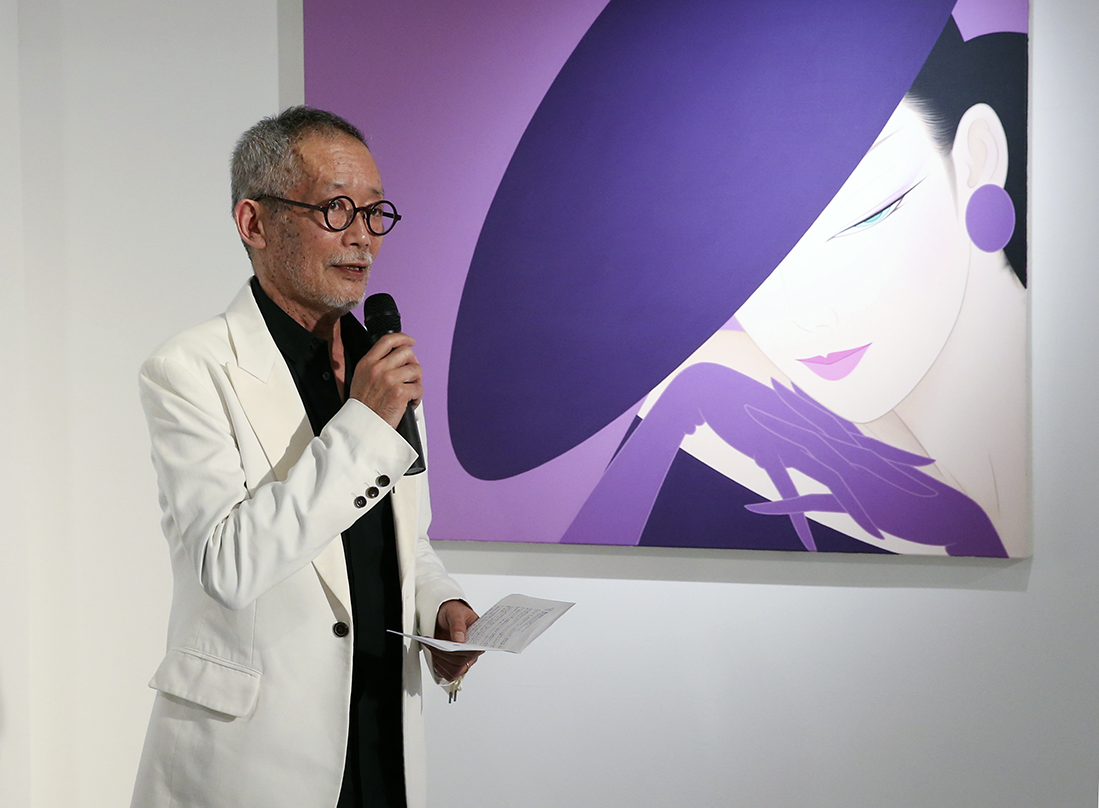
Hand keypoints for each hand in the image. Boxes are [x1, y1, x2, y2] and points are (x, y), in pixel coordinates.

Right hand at [349, 332, 422, 428]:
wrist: (361, 427)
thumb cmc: (363, 407)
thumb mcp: (360, 379)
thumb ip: (374, 365)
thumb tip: (395, 358)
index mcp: (367, 363)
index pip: (387, 340)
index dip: (403, 338)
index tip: (411, 341)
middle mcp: (378, 368)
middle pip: (406, 352)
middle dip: (413, 363)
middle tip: (412, 375)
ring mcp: (389, 379)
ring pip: (416, 369)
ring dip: (417, 381)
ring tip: (410, 391)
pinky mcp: (400, 392)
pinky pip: (419, 388)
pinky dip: (417, 397)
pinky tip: (409, 403)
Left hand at [432, 600, 482, 681]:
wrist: (446, 614)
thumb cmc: (455, 612)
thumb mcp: (456, 613)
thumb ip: (458, 625)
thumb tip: (460, 640)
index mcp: (478, 640)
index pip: (472, 652)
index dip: (460, 652)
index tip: (447, 646)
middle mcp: (472, 653)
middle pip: (460, 664)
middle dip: (443, 654)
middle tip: (433, 642)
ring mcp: (463, 660)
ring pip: (454, 671)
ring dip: (440, 661)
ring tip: (431, 646)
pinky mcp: (453, 664)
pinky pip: (448, 674)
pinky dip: (438, 666)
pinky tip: (433, 653)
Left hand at [741, 382, 1005, 556]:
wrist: (945, 514)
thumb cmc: (917, 498)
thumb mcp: (886, 479)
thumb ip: (866, 468)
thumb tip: (851, 463)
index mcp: (858, 451)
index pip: (825, 419)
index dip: (802, 402)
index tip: (781, 385)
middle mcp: (852, 457)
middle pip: (812, 429)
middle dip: (784, 410)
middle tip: (758, 392)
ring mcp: (850, 477)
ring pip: (806, 456)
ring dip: (776, 443)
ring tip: (747, 434)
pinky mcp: (851, 502)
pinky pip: (811, 503)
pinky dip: (782, 508)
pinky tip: (755, 508)